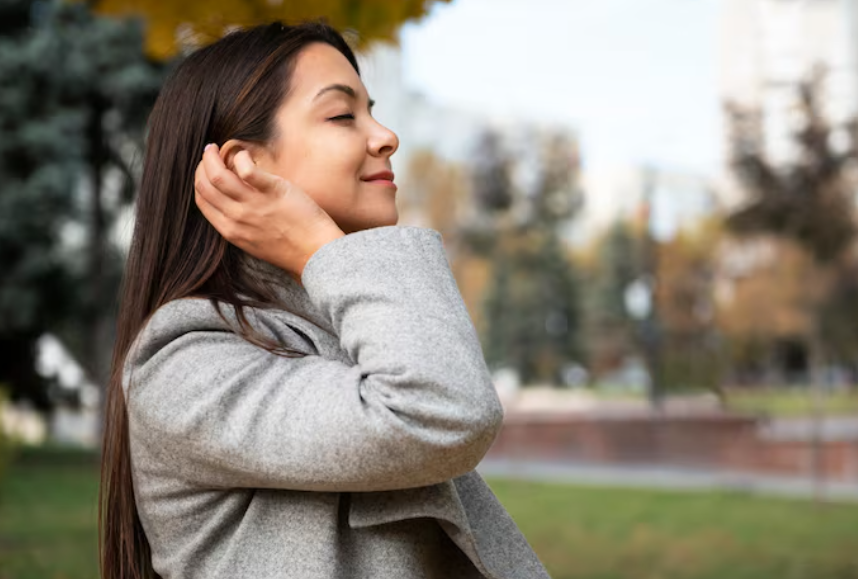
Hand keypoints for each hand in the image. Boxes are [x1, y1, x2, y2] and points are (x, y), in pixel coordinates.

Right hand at [194, 143, 344, 279]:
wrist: (315, 252)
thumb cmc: (290, 246)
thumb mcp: (254, 240)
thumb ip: (239, 223)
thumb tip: (231, 200)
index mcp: (230, 230)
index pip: (202, 199)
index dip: (200, 179)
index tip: (206, 169)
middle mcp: (236, 218)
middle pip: (205, 185)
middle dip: (203, 165)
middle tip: (209, 153)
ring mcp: (253, 205)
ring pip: (218, 176)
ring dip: (212, 157)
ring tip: (217, 148)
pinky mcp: (273, 192)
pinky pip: (246, 170)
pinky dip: (241, 157)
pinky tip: (245, 154)